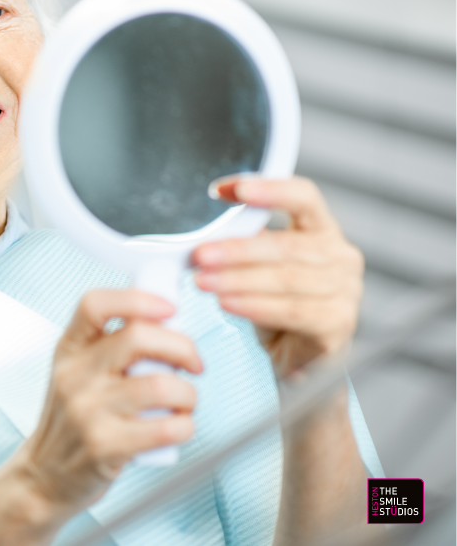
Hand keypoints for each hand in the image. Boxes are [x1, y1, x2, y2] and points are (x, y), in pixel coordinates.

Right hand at [15, 290, 201, 517]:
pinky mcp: (105, 446)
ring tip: (185, 401)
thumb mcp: (77, 372)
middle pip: (138, 337)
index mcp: (69, 348)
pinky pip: (165, 428)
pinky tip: (178, 426)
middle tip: (194, 363)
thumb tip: (168, 320)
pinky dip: (185, 426)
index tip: (168, 308)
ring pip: (161, 385)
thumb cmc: (73, 420)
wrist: (44, 475)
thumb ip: (110, 345)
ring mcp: (87, 410)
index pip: (95, 304)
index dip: (137, 299)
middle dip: (183, 346)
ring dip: (188, 393)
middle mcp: (75, 374)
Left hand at [193, 176, 363, 377]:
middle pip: (287, 244)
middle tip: (200, 255)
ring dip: (238, 279)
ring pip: (286, 278)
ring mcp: (347, 291)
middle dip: (237, 250)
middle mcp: (341, 256)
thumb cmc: (277, 305)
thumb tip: (207, 231)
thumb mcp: (259, 268)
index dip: (269, 188)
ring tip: (203, 281)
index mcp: (322, 230)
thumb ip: (245, 243)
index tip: (226, 190)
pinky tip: (227, 303)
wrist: (298, 359)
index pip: (303, 197)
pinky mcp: (338, 324)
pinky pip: (291, 311)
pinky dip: (254, 306)